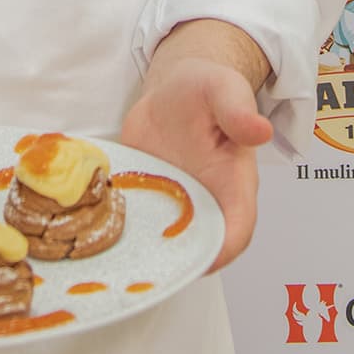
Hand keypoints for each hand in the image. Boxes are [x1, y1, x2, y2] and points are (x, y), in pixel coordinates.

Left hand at [118, 56, 272, 271]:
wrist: (172, 90)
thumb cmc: (204, 90)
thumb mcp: (222, 89)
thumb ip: (237, 109)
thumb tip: (259, 129)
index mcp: (233, 182)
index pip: (238, 227)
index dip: (225, 248)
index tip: (204, 261)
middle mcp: (204, 201)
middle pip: (199, 245)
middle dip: (178, 259)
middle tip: (151, 265)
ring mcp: (172, 203)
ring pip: (163, 240)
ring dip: (144, 248)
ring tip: (115, 248)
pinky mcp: (144, 197)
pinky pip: (135, 221)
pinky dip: (117, 228)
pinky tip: (94, 226)